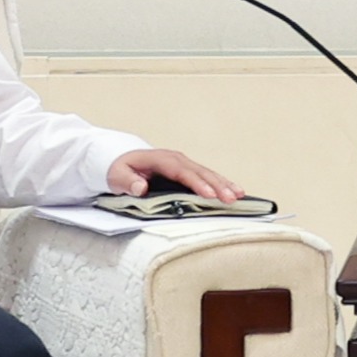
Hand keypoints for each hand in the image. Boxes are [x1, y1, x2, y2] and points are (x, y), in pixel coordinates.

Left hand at [108, 145, 245, 205]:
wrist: (119, 159)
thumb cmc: (119, 169)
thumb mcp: (116, 176)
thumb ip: (128, 182)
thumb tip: (141, 187)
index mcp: (159, 159)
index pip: (180, 171)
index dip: (196, 183)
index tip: (209, 194)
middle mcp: (175, 159)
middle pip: (199, 171)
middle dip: (217, 184)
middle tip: (231, 198)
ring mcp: (182, 163)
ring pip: (207, 172)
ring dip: (223, 183)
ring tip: (239, 194)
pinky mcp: (186, 170)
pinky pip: (206, 176)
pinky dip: (221, 182)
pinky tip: (234, 190)